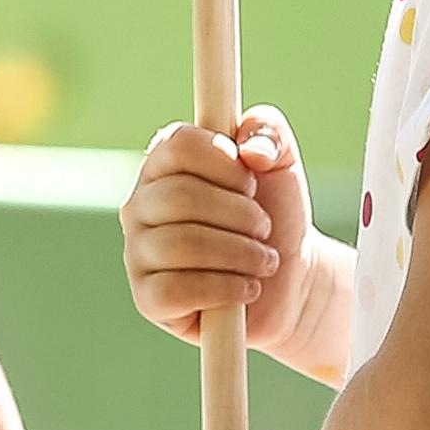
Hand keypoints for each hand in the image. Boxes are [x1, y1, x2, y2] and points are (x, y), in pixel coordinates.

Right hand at [122, 109, 320, 361]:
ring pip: (181, 244)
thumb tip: (251, 150)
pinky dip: (224, 289)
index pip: (177, 145)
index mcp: (162, 164)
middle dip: (239, 214)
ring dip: (239, 253)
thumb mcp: (281, 163)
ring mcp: (138, 253)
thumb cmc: (276, 214)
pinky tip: (247, 288)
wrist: (290, 280)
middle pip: (180, 196)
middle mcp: (140, 205)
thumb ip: (268, 130)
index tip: (251, 179)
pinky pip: (175, 290)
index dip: (222, 160)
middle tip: (264, 227)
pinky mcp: (147, 299)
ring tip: (265, 260)